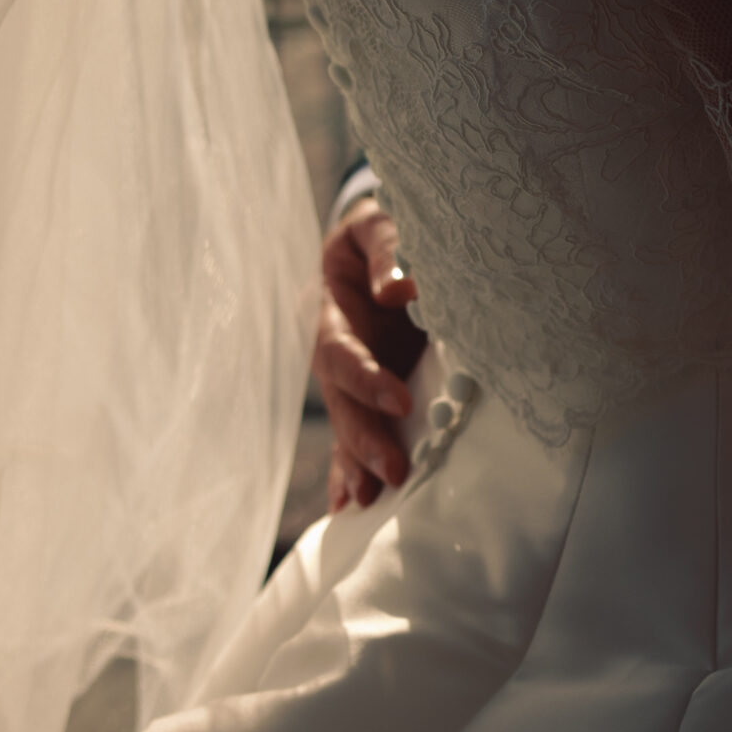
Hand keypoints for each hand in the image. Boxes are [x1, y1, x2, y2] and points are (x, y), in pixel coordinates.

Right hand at [313, 198, 426, 510]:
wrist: (377, 241)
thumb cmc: (380, 231)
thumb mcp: (377, 225)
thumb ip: (388, 250)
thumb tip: (400, 290)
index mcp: (332, 313)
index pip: (343, 353)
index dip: (367, 378)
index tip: (399, 401)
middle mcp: (335, 352)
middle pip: (341, 402)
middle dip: (364, 438)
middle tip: (395, 470)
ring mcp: (349, 378)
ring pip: (347, 425)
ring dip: (359, 463)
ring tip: (370, 500)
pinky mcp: (367, 393)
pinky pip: (355, 434)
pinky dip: (353, 469)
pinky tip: (352, 505)